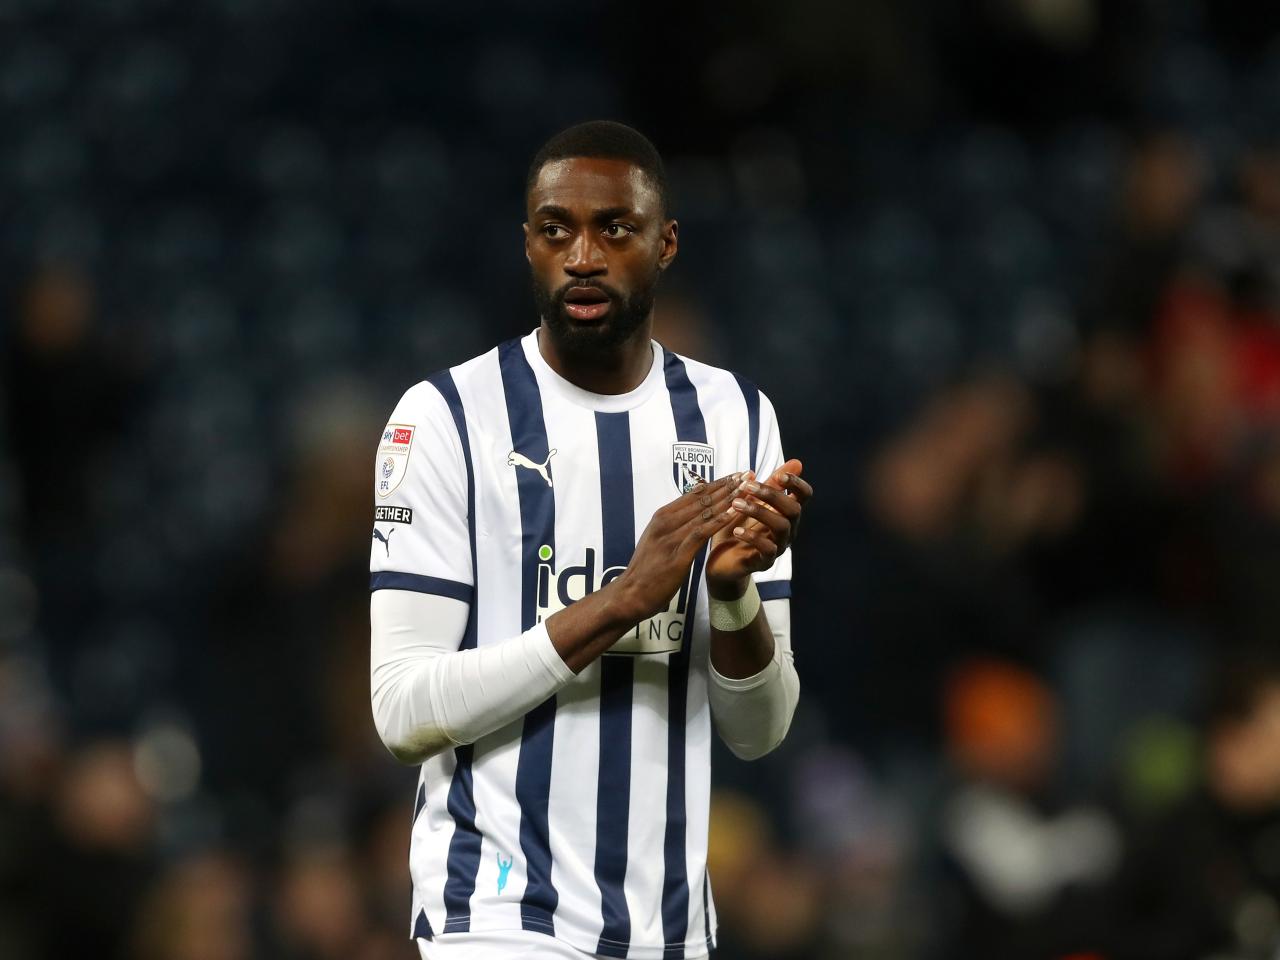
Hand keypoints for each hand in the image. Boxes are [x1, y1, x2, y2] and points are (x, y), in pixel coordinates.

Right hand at [609, 472, 743, 621]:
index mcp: (661, 517)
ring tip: (746, 488)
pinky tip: (733, 513)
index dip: (716, 483)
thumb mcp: (657, 540)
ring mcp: (671, 537)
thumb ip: (672, 526)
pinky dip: (718, 521)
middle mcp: (665, 522)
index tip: (735, 475)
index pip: (693, 494)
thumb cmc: (646, 569)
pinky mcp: (677, 555)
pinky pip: (701, 533)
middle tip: (747, 475)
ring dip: (727, 499)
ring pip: (703, 513)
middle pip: (701, 499)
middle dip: (726, 486)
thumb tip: (691, 514)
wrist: (631, 593)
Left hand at [705, 460, 811, 597]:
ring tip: (737, 504)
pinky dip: (752, 537)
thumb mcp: (752, 502)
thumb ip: (771, 483)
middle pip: (794, 510)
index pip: (804, 496)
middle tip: (747, 486)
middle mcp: (788, 529)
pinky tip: (736, 529)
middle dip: (771, 495)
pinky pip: (767, 550)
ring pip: (781, 527)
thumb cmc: (739, 526)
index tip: (780, 475)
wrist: (722, 561)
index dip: (797, 484)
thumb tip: (795, 461)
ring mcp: (779, 546)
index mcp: (786, 513)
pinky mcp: (765, 562)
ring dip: (759, 512)